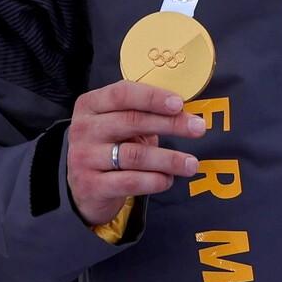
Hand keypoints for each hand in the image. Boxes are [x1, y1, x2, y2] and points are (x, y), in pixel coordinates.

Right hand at [66, 80, 206, 225]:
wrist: (83, 187)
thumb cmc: (111, 146)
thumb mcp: (120, 123)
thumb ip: (144, 113)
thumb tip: (186, 113)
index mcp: (90, 104)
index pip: (122, 94)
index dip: (153, 97)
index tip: (180, 104)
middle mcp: (83, 128)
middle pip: (132, 121)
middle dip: (170, 124)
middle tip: (198, 128)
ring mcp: (84, 157)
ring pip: (134, 155)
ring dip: (169, 159)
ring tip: (191, 163)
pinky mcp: (90, 185)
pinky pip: (130, 182)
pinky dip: (154, 181)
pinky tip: (168, 179)